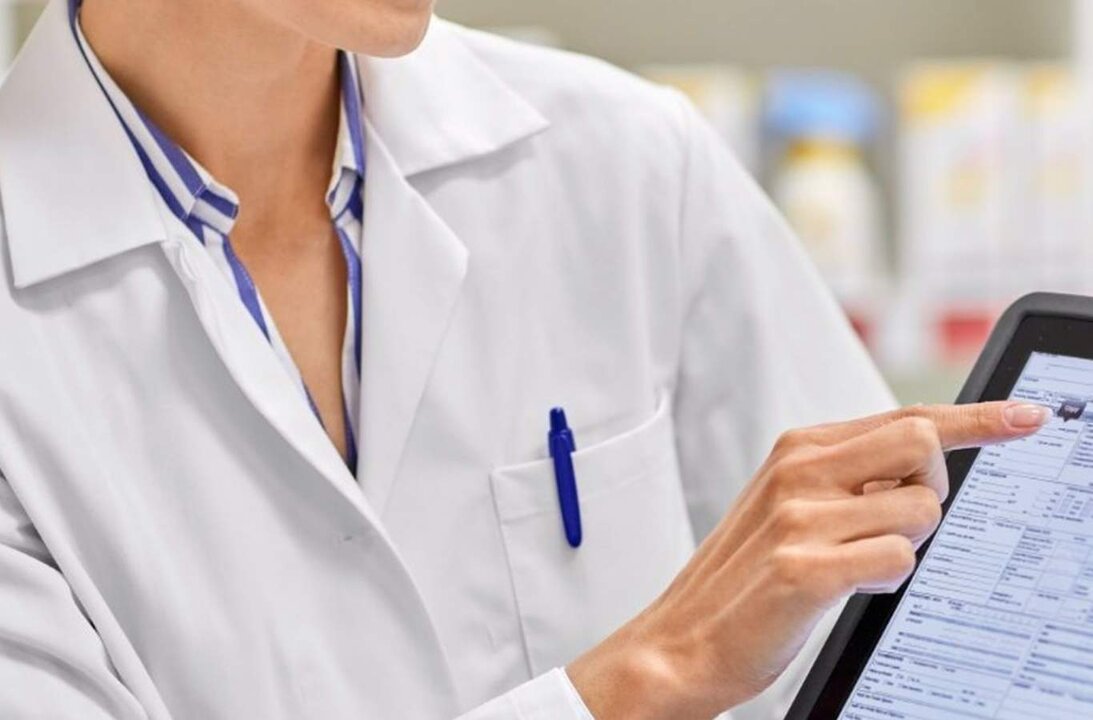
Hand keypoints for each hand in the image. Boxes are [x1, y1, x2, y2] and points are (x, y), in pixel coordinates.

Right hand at [567, 402, 1049, 719]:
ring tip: (855, 565)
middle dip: (934, 487)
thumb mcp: (790, 505)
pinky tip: (848, 587)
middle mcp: (797, 471)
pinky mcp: (804, 568)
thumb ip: (848, 474)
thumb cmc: (745, 578)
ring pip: (920, 509)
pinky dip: (887, 578)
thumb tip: (924, 456)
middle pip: (922, 444)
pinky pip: (898, 560)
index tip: (1025, 416)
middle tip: (899, 523)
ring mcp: (798, 517)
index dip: (975, 417)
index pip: (903, 416)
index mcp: (796, 449)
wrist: (683, 640)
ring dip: (906, 544)